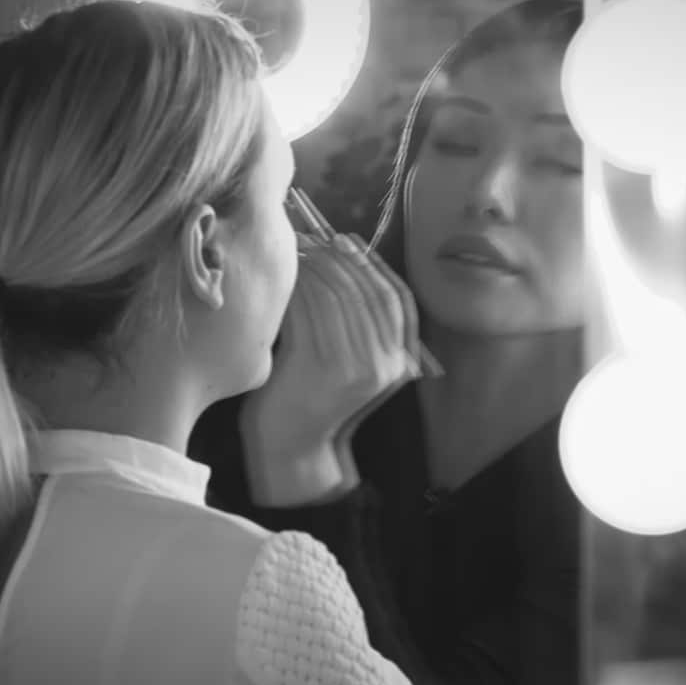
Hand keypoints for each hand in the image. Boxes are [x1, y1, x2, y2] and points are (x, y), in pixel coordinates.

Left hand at [241, 232, 420, 505]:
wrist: (291, 446)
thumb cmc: (314, 396)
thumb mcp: (353, 364)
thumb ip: (363, 327)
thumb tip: (349, 259)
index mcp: (401, 363)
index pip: (398, 301)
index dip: (375, 267)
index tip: (349, 243)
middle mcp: (387, 366)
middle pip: (368, 293)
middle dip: (341, 260)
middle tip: (316, 238)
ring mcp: (357, 369)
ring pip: (338, 298)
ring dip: (315, 267)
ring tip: (296, 251)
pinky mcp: (323, 369)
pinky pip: (312, 312)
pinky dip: (297, 288)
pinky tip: (284, 277)